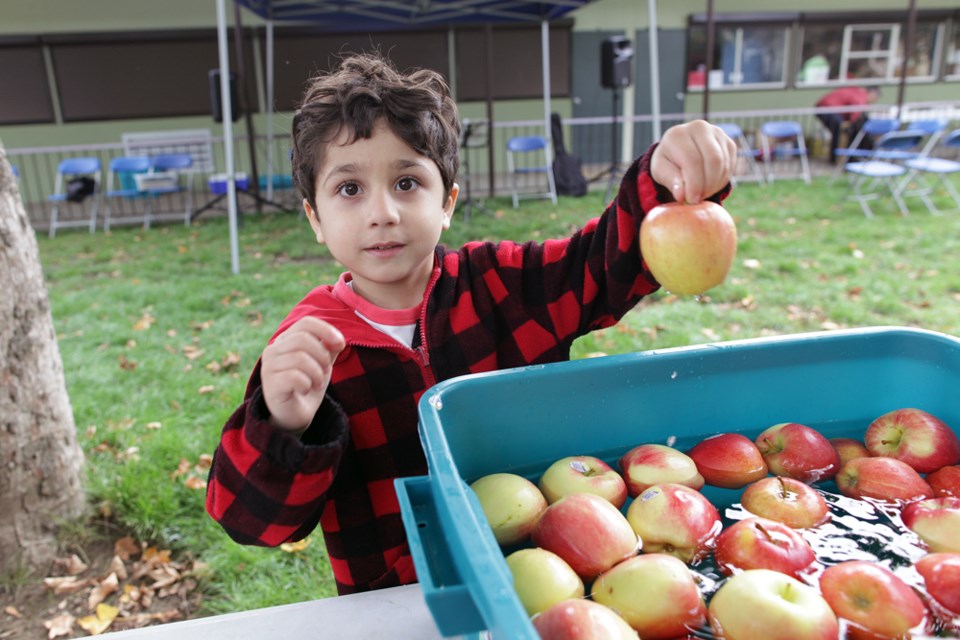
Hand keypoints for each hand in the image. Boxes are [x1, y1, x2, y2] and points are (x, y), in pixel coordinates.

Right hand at [260, 317, 345, 432]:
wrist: (294, 415)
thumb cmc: (307, 385)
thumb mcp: (321, 363)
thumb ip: (329, 348)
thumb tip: (339, 341)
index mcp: (285, 340)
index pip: (306, 323)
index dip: (326, 330)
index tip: (341, 345)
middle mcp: (273, 350)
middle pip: (303, 339)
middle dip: (322, 356)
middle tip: (325, 371)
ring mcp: (269, 367)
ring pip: (300, 358)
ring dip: (317, 373)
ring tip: (317, 383)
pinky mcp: (270, 385)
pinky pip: (295, 376)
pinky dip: (307, 384)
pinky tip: (305, 389)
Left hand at [651, 120, 736, 203]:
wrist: (679, 151)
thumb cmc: (668, 162)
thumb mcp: (660, 171)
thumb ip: (670, 181)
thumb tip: (681, 195)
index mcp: (678, 134)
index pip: (692, 160)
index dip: (694, 184)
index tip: (691, 200)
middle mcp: (699, 128)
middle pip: (713, 160)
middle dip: (707, 184)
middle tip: (699, 198)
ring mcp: (717, 133)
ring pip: (724, 164)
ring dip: (715, 184)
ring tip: (702, 193)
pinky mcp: (729, 143)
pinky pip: (730, 166)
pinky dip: (721, 180)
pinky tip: (709, 185)